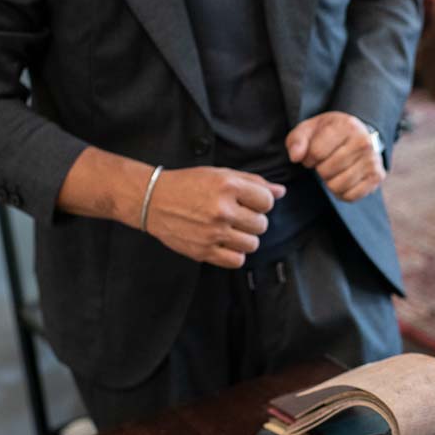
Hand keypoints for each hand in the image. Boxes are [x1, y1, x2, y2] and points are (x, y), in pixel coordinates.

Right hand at [144, 167, 285, 267]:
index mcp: (228, 186)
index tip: (250, 202)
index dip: (261, 202)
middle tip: (238, 215)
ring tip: (231, 229)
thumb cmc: (188, 184)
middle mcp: (222, 210)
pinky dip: (235, 254)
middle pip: (261, 224)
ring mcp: (212, 233)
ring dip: (246, 238)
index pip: (267, 201)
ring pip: (252, 244)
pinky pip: (236, 260)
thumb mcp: (220, 174)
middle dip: (253, 220)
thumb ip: (253, 182)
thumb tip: (281, 192)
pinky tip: (225, 243)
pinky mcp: (203, 251)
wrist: (153, 200)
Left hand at [286, 112, 383, 202]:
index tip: (313, 155)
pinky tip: (343, 180)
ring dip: (330, 182)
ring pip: (337, 186)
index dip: (308, 158)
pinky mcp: (377, 176)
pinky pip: (350, 197)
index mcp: (347, 125)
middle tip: (326, 162)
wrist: (359, 135)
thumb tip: (296, 157)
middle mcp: (364, 142)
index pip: (316, 152)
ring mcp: (373, 160)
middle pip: (326, 171)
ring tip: (335, 170)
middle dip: (320, 169)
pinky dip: (342, 193)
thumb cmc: (329, 133)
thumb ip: (297, 140)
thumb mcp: (310, 129)